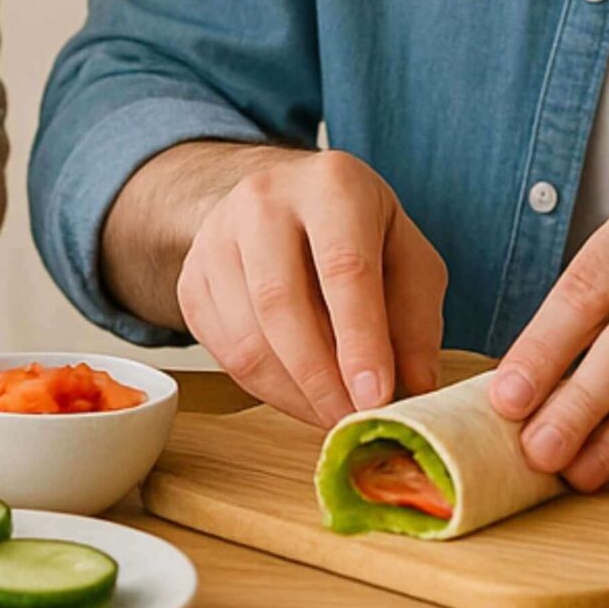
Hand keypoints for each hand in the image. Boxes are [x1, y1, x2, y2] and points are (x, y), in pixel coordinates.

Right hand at [175, 150, 446, 426]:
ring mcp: (217, 238)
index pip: (345, 269)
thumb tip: (415, 386)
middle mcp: (265, 201)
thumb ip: (416, 318)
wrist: (280, 201)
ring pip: (247, 337)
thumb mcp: (407, 256)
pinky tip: (300, 394)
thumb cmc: (356, 233)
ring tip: (332, 412)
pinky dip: (265, 389)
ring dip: (294, 393)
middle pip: (283, 304)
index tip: (376, 399)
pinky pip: (223, 352)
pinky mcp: (191, 278)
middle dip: (321, 379)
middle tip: (351, 422)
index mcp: (333, 185)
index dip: (361, 341)